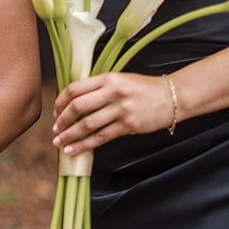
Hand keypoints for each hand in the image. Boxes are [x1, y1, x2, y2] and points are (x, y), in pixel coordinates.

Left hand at [52, 72, 173, 155]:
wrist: (172, 97)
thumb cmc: (143, 88)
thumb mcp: (120, 79)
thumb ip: (98, 88)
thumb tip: (73, 102)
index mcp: (108, 78)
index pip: (75, 88)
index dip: (60, 101)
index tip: (55, 111)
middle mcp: (113, 92)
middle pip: (78, 107)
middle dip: (62, 120)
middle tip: (55, 129)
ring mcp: (121, 110)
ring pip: (87, 125)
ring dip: (69, 136)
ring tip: (59, 143)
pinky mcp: (129, 125)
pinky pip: (101, 137)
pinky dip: (84, 145)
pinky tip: (73, 150)